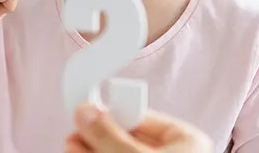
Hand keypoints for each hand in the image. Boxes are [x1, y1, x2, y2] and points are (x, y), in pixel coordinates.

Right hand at [65, 103, 212, 152]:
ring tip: (70, 145)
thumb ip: (110, 135)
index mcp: (188, 141)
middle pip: (127, 137)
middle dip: (97, 134)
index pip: (141, 116)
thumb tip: (85, 112)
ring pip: (119, 151)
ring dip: (92, 147)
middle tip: (75, 130)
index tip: (87, 110)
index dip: (112, 113)